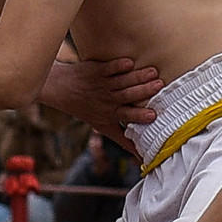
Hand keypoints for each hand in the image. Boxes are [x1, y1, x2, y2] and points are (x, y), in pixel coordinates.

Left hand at [39, 56, 161, 143]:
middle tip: (159, 85)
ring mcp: (102, 84)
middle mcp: (107, 100)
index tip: (153, 115)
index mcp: (110, 114)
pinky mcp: (97, 70)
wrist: (62, 90)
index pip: (126, 115)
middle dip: (143, 91)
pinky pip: (109, 68)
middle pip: (127, 95)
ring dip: (138, 76)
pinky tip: (130, 62)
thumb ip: (123, 140)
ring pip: (122, 80)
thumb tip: (142, 158)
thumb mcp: (104, 127)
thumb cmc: (88, 109)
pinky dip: (118, 66)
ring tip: (154, 72)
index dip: (139, 116)